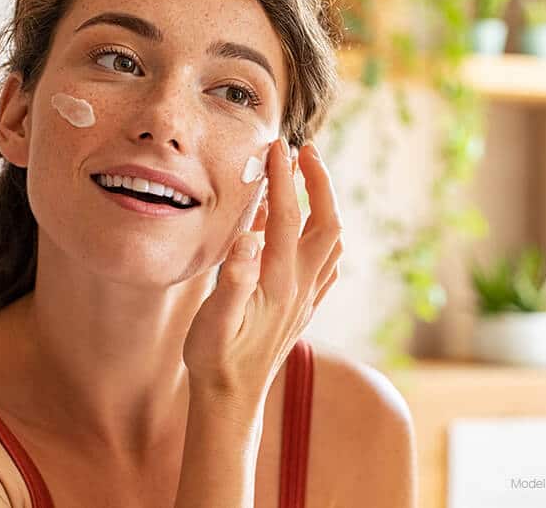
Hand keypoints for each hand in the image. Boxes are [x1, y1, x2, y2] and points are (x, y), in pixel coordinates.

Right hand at [183, 137, 343, 406]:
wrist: (233, 398)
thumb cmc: (216, 359)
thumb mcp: (213, 322)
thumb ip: (233, 280)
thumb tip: (250, 236)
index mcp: (278, 282)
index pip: (287, 217)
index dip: (284, 178)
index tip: (277, 146)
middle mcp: (300, 286)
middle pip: (326, 222)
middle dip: (320, 181)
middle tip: (304, 151)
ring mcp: (306, 296)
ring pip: (331, 240)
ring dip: (325, 203)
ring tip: (307, 179)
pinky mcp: (304, 305)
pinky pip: (326, 261)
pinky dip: (322, 233)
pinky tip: (306, 229)